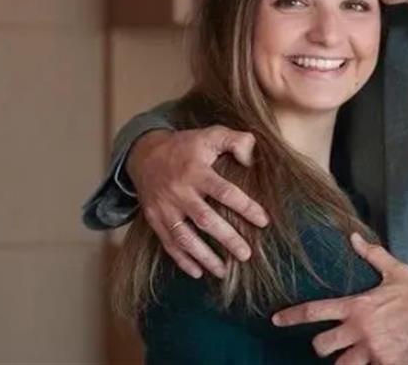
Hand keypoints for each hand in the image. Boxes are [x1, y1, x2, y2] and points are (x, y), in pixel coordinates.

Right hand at [127, 126, 268, 278]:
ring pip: (184, 237)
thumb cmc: (186, 146)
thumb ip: (236, 140)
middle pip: (205, 219)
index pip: (224, 191)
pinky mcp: (154, 219)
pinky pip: (168, 243)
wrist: (144, 153)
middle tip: (246, 254)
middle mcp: (179, 192)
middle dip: (227, 238)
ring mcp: (165, 208)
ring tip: (224, 271)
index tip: (264, 221)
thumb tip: (252, 159)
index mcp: (196, 171)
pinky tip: (198, 272)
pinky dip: (182, 260)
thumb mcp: (210, 134)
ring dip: (204, 256)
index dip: (245, 207)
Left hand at [272, 233, 407, 364]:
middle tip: (332, 344)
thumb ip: (373, 256)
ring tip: (354, 357)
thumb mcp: (397, 272)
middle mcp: (360, 330)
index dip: (291, 317)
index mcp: (358, 307)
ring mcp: (372, 351)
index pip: (315, 311)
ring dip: (345, 362)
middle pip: (321, 346)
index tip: (276, 320)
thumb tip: (354, 238)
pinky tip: (375, 361)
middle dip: (323, 347)